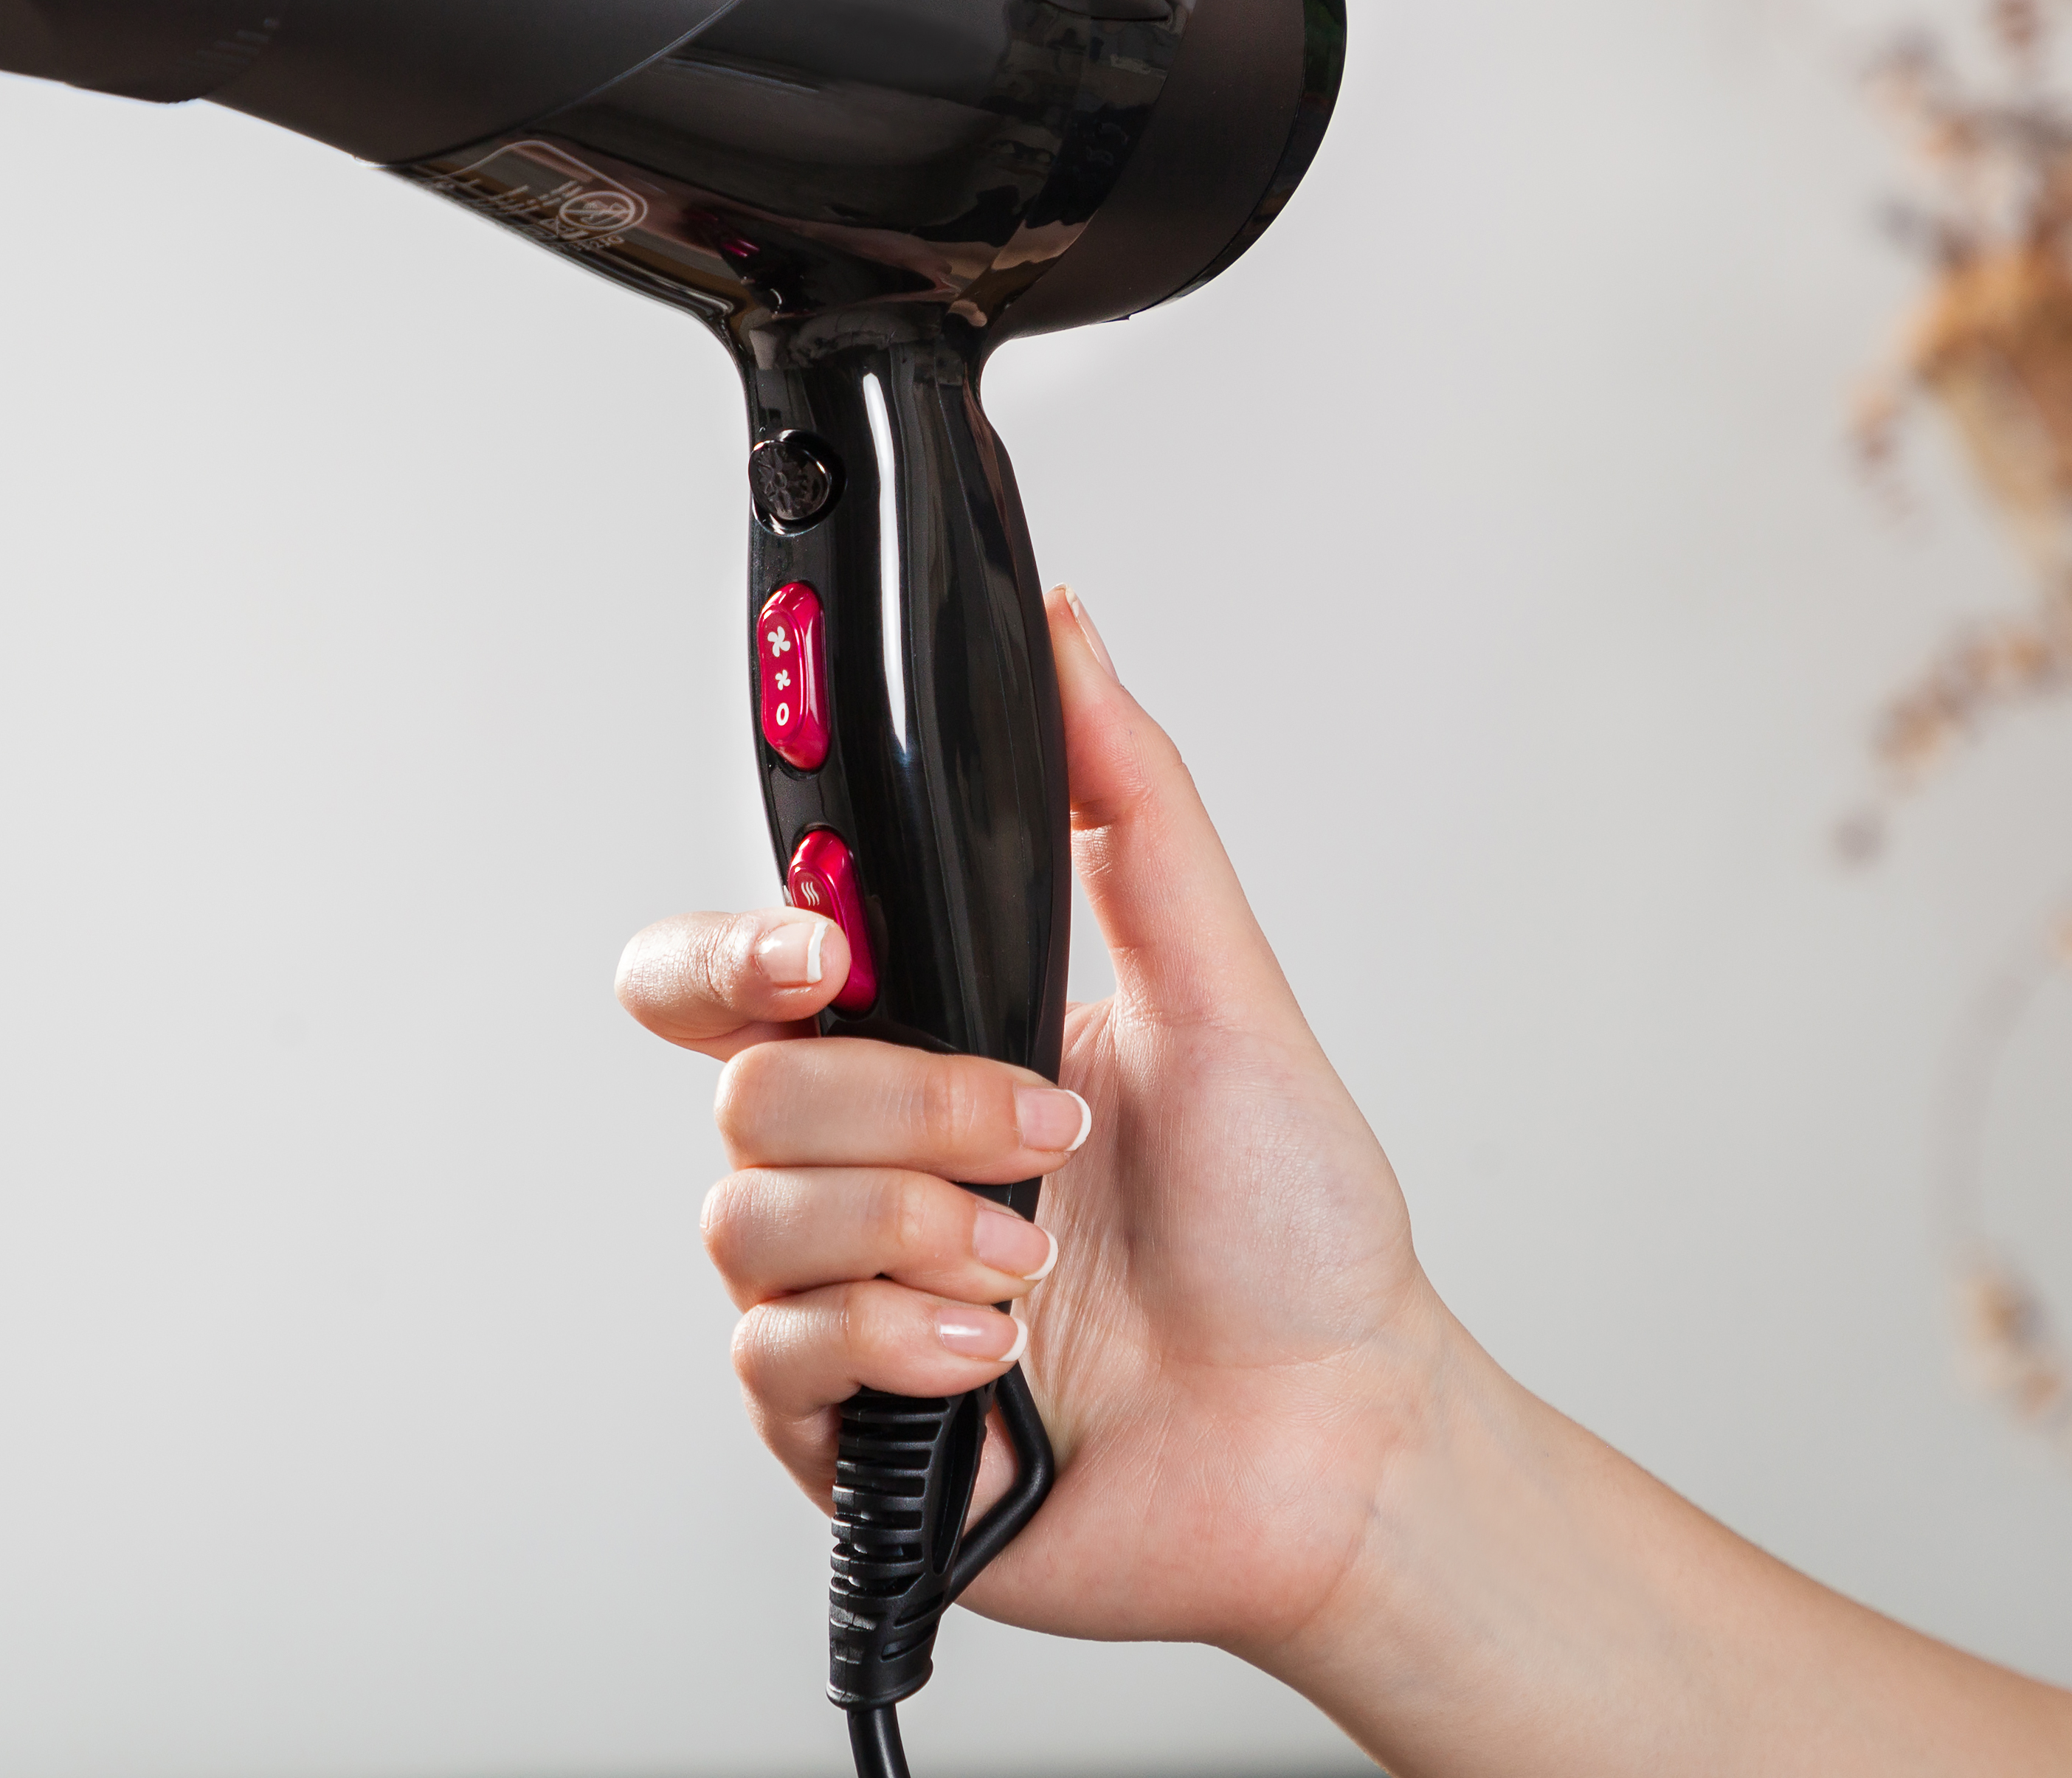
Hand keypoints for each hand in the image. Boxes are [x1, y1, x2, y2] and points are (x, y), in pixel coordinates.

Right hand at [613, 586, 1449, 1654]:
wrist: (1339, 1437)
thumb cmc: (1295, 1229)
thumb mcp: (1224, 989)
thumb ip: (1132, 802)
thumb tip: (1071, 634)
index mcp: (924, 1044)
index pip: (731, 972)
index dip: (736, 953)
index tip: (827, 951)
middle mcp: (864, 1162)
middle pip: (744, 1090)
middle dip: (905, 1107)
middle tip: (1046, 1139)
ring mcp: (844, 1293)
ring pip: (746, 1221)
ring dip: (913, 1231)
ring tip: (1035, 1264)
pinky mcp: (841, 1424)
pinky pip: (775, 1360)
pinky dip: (898, 1347)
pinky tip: (996, 1361)